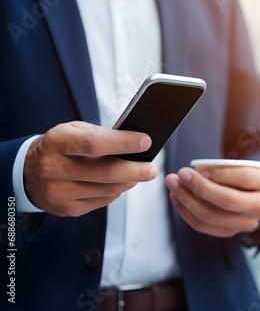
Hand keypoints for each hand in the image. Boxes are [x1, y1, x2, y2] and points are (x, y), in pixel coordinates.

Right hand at [24, 121, 157, 216]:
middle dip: (136, 170)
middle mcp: (54, 168)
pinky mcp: (67, 209)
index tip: (145, 142)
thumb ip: (101, 135)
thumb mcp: (73, 130)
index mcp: (57, 142)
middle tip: (152, 168)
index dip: (124, 143)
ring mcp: (59, 192)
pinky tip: (120, 184)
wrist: (28, 172)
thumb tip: (135, 143)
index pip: (95, 143)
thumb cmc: (58, 147)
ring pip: (108, 190)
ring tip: (140, 174)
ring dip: (129, 182)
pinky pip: (103, 202)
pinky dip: (116, 192)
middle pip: (106, 173)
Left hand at [165, 166, 259, 237]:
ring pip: (212, 216)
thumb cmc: (241, 175)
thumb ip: (223, 167)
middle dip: (199, 187)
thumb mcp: (240, 165)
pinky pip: (203, 226)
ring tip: (174, 185)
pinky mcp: (230, 232)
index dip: (220, 174)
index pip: (243, 178)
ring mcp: (246, 223)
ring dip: (187, 200)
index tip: (199, 170)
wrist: (250, 194)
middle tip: (180, 175)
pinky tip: (177, 198)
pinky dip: (186, 212)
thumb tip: (198, 173)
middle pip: (227, 200)